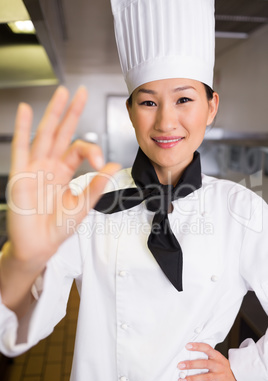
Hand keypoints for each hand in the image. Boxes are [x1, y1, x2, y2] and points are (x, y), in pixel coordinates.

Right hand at [6, 86, 119, 267]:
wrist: (40, 244)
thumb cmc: (58, 227)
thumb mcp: (83, 205)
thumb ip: (97, 184)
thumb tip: (114, 166)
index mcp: (65, 172)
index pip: (79, 149)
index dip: (92, 151)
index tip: (101, 164)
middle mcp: (50, 165)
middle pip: (62, 132)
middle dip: (71, 112)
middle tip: (80, 92)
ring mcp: (35, 167)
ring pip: (44, 134)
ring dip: (52, 113)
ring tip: (61, 93)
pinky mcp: (21, 174)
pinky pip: (21, 148)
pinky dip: (23, 129)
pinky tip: (27, 111)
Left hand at [177, 342, 241, 380]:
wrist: (239, 378)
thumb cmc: (224, 367)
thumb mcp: (218, 358)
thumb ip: (207, 356)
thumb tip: (190, 353)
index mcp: (217, 356)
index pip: (207, 348)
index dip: (197, 346)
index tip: (188, 346)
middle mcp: (218, 365)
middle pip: (204, 364)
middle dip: (191, 364)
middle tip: (180, 365)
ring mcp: (220, 376)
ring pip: (205, 377)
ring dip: (192, 379)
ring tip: (182, 380)